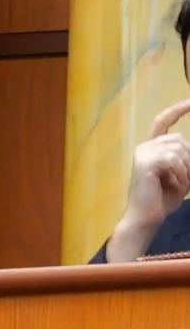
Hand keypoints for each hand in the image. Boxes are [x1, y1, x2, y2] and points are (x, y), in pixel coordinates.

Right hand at [107, 99, 189, 261]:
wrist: (145, 218)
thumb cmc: (161, 200)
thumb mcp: (181, 176)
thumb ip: (186, 161)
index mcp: (150, 148)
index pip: (163, 121)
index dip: (177, 109)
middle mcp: (144, 147)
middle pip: (180, 140)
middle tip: (186, 181)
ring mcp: (143, 154)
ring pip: (179, 149)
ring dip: (187, 170)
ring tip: (180, 185)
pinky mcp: (146, 163)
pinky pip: (174, 160)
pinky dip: (180, 174)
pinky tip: (174, 185)